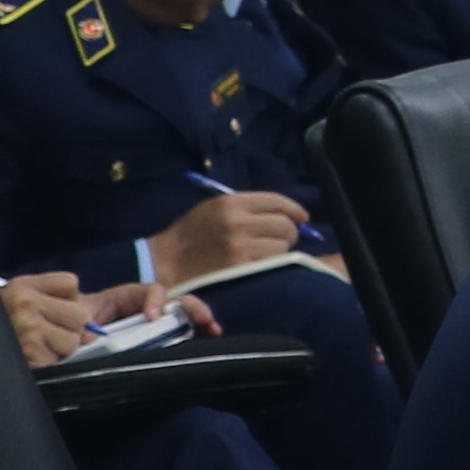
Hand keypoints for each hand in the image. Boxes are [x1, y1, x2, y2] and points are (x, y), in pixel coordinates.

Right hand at [0, 273, 101, 366]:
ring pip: (74, 340)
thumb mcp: (19, 302)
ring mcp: (28, 329)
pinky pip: (60, 360)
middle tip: (46, 333)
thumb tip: (94, 329)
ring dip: (61, 348)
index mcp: (23, 285)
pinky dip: (51, 363)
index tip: (50, 309)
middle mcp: (25, 303)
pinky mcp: (31, 355)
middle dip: (69, 327)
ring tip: (37, 347)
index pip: (71, 283)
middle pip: (80, 314)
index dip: (67, 299)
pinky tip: (32, 359)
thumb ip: (56, 303)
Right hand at [146, 188, 304, 285]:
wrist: (166, 261)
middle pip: (285, 225)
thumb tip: (284, 212)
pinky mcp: (240, 268)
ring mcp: (240, 247)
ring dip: (281, 250)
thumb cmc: (192, 233)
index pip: (277, 201)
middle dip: (290, 232)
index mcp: (232, 203)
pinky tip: (263, 264)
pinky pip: (271, 264)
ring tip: (269, 252)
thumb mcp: (214, 208)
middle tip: (284, 238)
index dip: (295, 210)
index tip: (303, 217)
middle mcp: (238, 222)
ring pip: (282, 246)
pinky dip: (272, 264)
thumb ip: (247, 207)